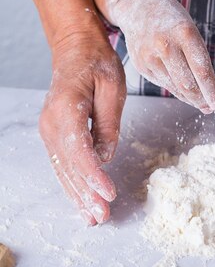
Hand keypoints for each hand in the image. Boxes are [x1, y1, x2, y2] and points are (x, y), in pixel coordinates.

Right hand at [39, 29, 125, 224]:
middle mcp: (51, 123)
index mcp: (66, 109)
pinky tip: (82, 201)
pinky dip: (73, 184)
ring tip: (93, 218)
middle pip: (69, 166)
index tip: (108, 193)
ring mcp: (49, 130)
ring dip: (77, 195)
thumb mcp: (112, 86)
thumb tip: (106, 156)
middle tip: (102, 216)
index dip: (93, 175)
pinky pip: (63, 164)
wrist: (74, 48)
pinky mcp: (54, 135)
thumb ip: (108, 123)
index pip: (78, 150)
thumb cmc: (96, 62)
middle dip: (86, 194)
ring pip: (63, 169)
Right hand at [96, 0, 214, 113]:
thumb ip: (197, 57)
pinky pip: (163, 83)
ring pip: (175, 87)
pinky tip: (183, 91)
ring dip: (189, 98)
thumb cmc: (171, 19)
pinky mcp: (141, 65)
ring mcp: (150, 56)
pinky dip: (175, 90)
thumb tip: (206, 92)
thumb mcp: (189, 29)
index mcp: (184, 33)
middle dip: (201, 99)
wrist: (136, 4)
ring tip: (200, 103)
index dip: (210, 91)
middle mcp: (165, 45)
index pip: (201, 69)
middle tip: (211, 107)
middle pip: (187, 83)